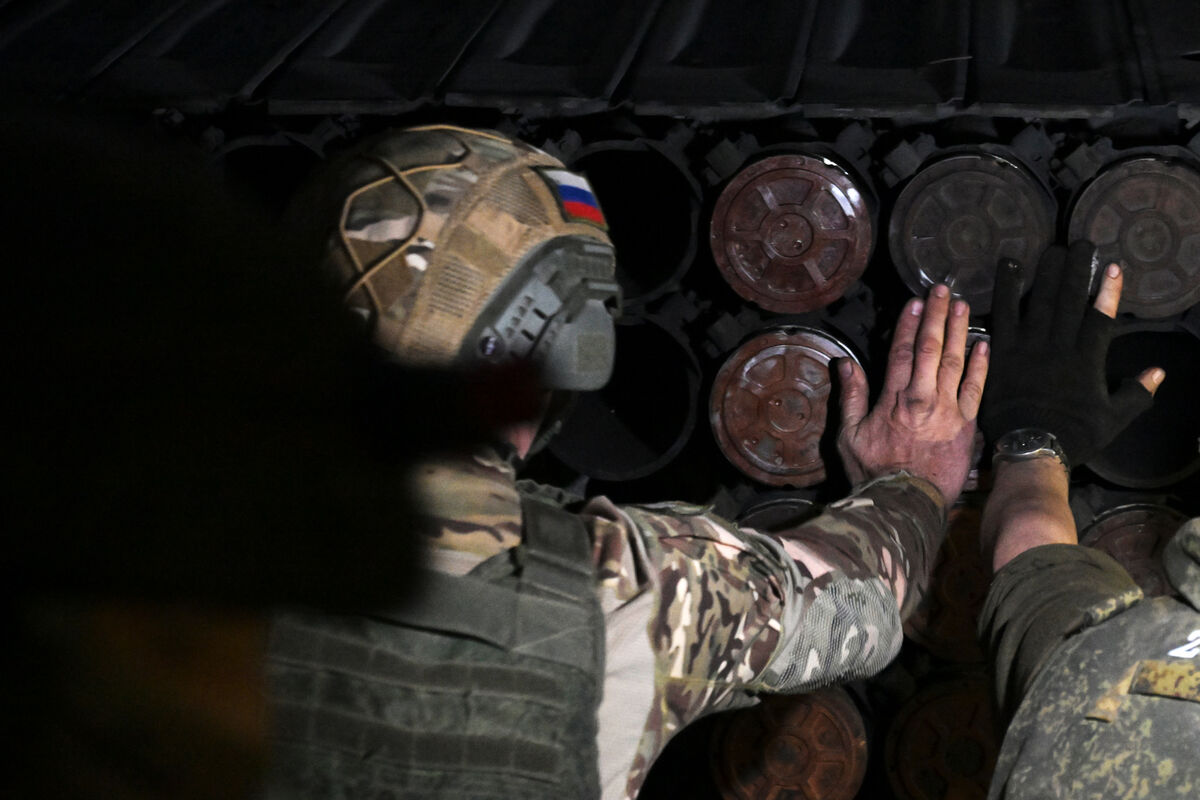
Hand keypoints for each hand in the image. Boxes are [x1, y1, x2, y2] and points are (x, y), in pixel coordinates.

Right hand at [837, 284, 988, 504]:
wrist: (907, 502)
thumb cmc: (874, 471)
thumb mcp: (849, 435)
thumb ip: (850, 397)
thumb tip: (844, 364)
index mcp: (893, 398)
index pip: (901, 351)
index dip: (909, 323)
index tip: (915, 300)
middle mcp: (923, 398)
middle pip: (931, 348)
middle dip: (937, 316)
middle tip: (944, 289)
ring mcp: (947, 410)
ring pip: (955, 361)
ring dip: (959, 331)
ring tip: (963, 305)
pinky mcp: (967, 425)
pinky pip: (976, 389)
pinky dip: (980, 365)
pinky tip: (984, 344)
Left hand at [979, 240, 1164, 466]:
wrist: (1030, 450)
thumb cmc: (1073, 437)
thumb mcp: (1113, 419)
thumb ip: (1136, 394)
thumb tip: (1159, 372)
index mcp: (1087, 362)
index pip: (1100, 319)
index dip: (1107, 292)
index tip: (1113, 267)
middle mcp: (1058, 349)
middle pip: (1069, 301)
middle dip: (1076, 270)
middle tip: (1079, 244)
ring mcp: (1028, 349)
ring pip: (1039, 303)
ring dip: (1044, 273)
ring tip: (1050, 250)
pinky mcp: (1001, 353)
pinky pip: (1003, 316)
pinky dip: (1005, 291)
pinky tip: (1007, 267)